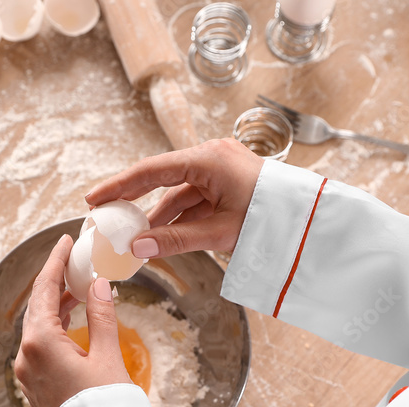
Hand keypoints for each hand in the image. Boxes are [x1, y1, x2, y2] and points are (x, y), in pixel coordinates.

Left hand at [15, 234, 131, 406]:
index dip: (55, 263)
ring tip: (76, 289)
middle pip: (36, 307)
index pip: (43, 290)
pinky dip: (52, 327)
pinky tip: (68, 319)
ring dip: (54, 306)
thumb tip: (97, 285)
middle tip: (73, 262)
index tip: (65, 242)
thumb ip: (101, 316)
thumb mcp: (107, 355)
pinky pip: (38, 346)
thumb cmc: (106, 406)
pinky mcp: (33, 386)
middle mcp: (25, 356)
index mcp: (40, 342)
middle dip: (54, 282)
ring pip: (36, 327)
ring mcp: (26, 373)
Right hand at [85, 139, 263, 258]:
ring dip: (158, 216)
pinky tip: (162, 235)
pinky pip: (195, 198)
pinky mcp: (229, 182)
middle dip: (135, 203)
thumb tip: (137, 248)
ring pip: (179, 193)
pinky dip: (179, 217)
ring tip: (133, 239)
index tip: (94, 200)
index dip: (119, 187)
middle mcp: (211, 156)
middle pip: (161, 179)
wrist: (314, 222)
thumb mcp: (220, 233)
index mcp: (207, 159)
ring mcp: (221, 168)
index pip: (150, 171)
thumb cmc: (273, 220)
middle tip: (107, 219)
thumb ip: (175, 239)